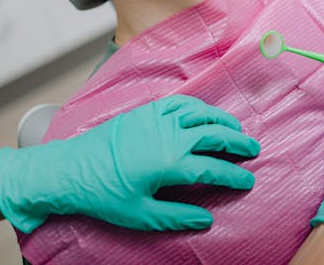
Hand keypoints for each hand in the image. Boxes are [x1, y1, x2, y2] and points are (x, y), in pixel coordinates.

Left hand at [0, 95, 259, 232]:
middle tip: (253, 149)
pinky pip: (180, 103)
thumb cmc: (104, 195)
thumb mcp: (141, 215)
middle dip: (238, 142)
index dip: (235, 175)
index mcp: (171, 164)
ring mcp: (159, 120)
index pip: (214, 168)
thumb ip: (177, 216)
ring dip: (222, 120)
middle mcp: (170, 137)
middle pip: (215, 135)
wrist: (71, 169)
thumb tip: (207, 220)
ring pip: (201, 114)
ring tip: (236, 128)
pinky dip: (199, 106)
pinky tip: (206, 112)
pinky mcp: (147, 111)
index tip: (248, 180)